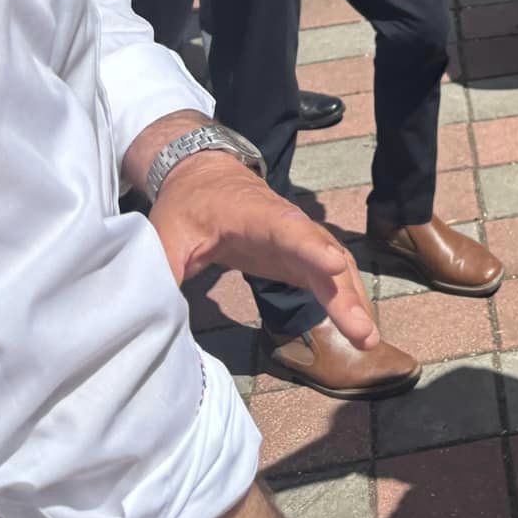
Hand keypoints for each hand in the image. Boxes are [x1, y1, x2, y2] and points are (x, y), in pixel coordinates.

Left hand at [148, 151, 377, 349]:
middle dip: (343, 291)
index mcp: (253, 215)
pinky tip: (359, 329)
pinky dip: (346, 300)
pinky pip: (329, 278)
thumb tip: (149, 313)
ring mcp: (297, 242)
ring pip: (333, 268)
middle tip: (363, 330)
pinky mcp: (298, 258)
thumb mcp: (165, 233)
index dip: (309, 248)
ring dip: (351, 300)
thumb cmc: (187, 204)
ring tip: (367, 340)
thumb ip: (161, 268)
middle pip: (321, 255)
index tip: (333, 267)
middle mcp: (286, 226)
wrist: (205, 177)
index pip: (286, 229)